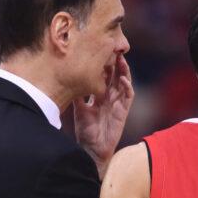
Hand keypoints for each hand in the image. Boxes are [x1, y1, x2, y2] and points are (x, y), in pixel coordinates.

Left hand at [74, 53, 134, 178]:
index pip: (104, 76)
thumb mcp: (79, 108)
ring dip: (124, 71)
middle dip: (115, 63)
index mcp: (100, 96)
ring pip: (124, 83)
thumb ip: (78, 95)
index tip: (99, 51)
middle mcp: (111, 98)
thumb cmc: (86, 131)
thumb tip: (69, 79)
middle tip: (113, 48)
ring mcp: (118, 104)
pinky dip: (127, 87)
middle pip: (115, 76)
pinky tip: (123, 78)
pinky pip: (128, 96)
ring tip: (121, 58)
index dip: (104, 64)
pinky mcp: (123, 112)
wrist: (91, 148)